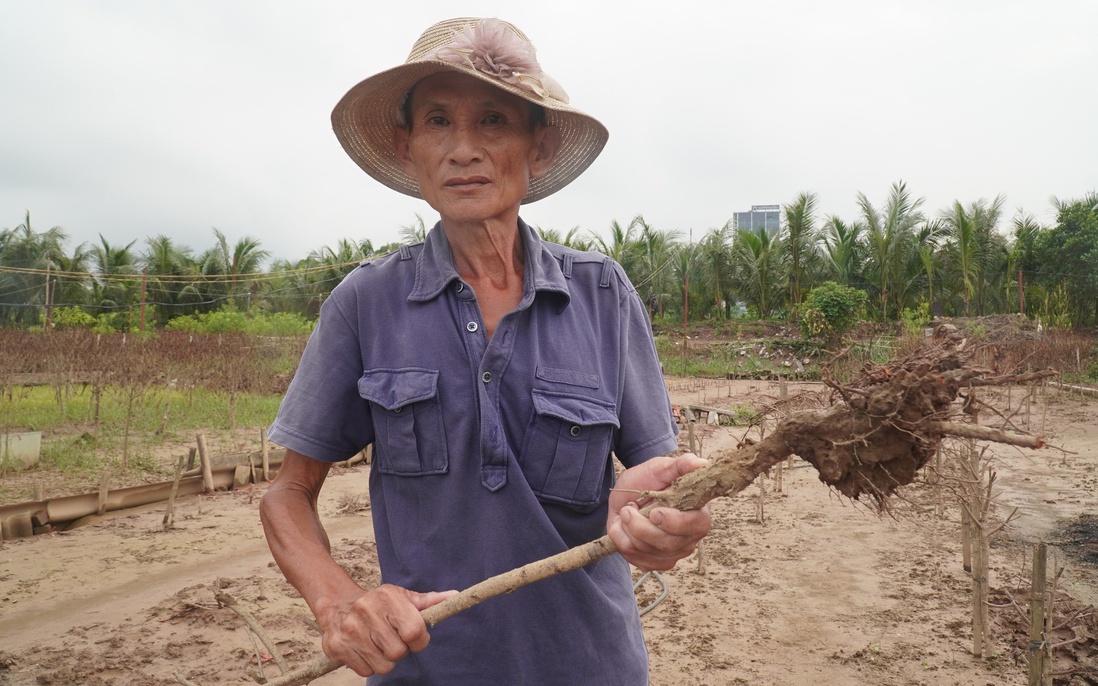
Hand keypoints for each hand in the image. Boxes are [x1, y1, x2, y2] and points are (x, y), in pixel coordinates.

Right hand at [315, 584, 455, 676]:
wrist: (337, 606)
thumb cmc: (379, 604)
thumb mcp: (402, 598)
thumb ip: (429, 601)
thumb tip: (455, 596)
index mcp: (387, 597)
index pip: (414, 631)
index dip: (419, 640)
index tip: (415, 637)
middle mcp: (366, 611)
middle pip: (399, 652)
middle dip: (400, 650)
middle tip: (393, 639)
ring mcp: (350, 630)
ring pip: (384, 666)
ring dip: (386, 660)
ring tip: (379, 644)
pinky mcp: (337, 647)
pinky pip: (366, 671)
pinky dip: (369, 664)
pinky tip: (365, 649)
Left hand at [607, 454, 711, 571]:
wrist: (627, 495)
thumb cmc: (649, 480)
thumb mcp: (662, 468)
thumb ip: (681, 465)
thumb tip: (701, 463)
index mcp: (698, 514)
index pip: (695, 526)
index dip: (673, 522)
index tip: (655, 512)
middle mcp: (689, 539)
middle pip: (666, 543)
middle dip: (640, 525)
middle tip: (628, 508)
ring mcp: (672, 554)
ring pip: (646, 551)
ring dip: (628, 528)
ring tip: (628, 512)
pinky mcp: (653, 563)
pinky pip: (633, 557)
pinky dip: (621, 538)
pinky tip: (624, 527)